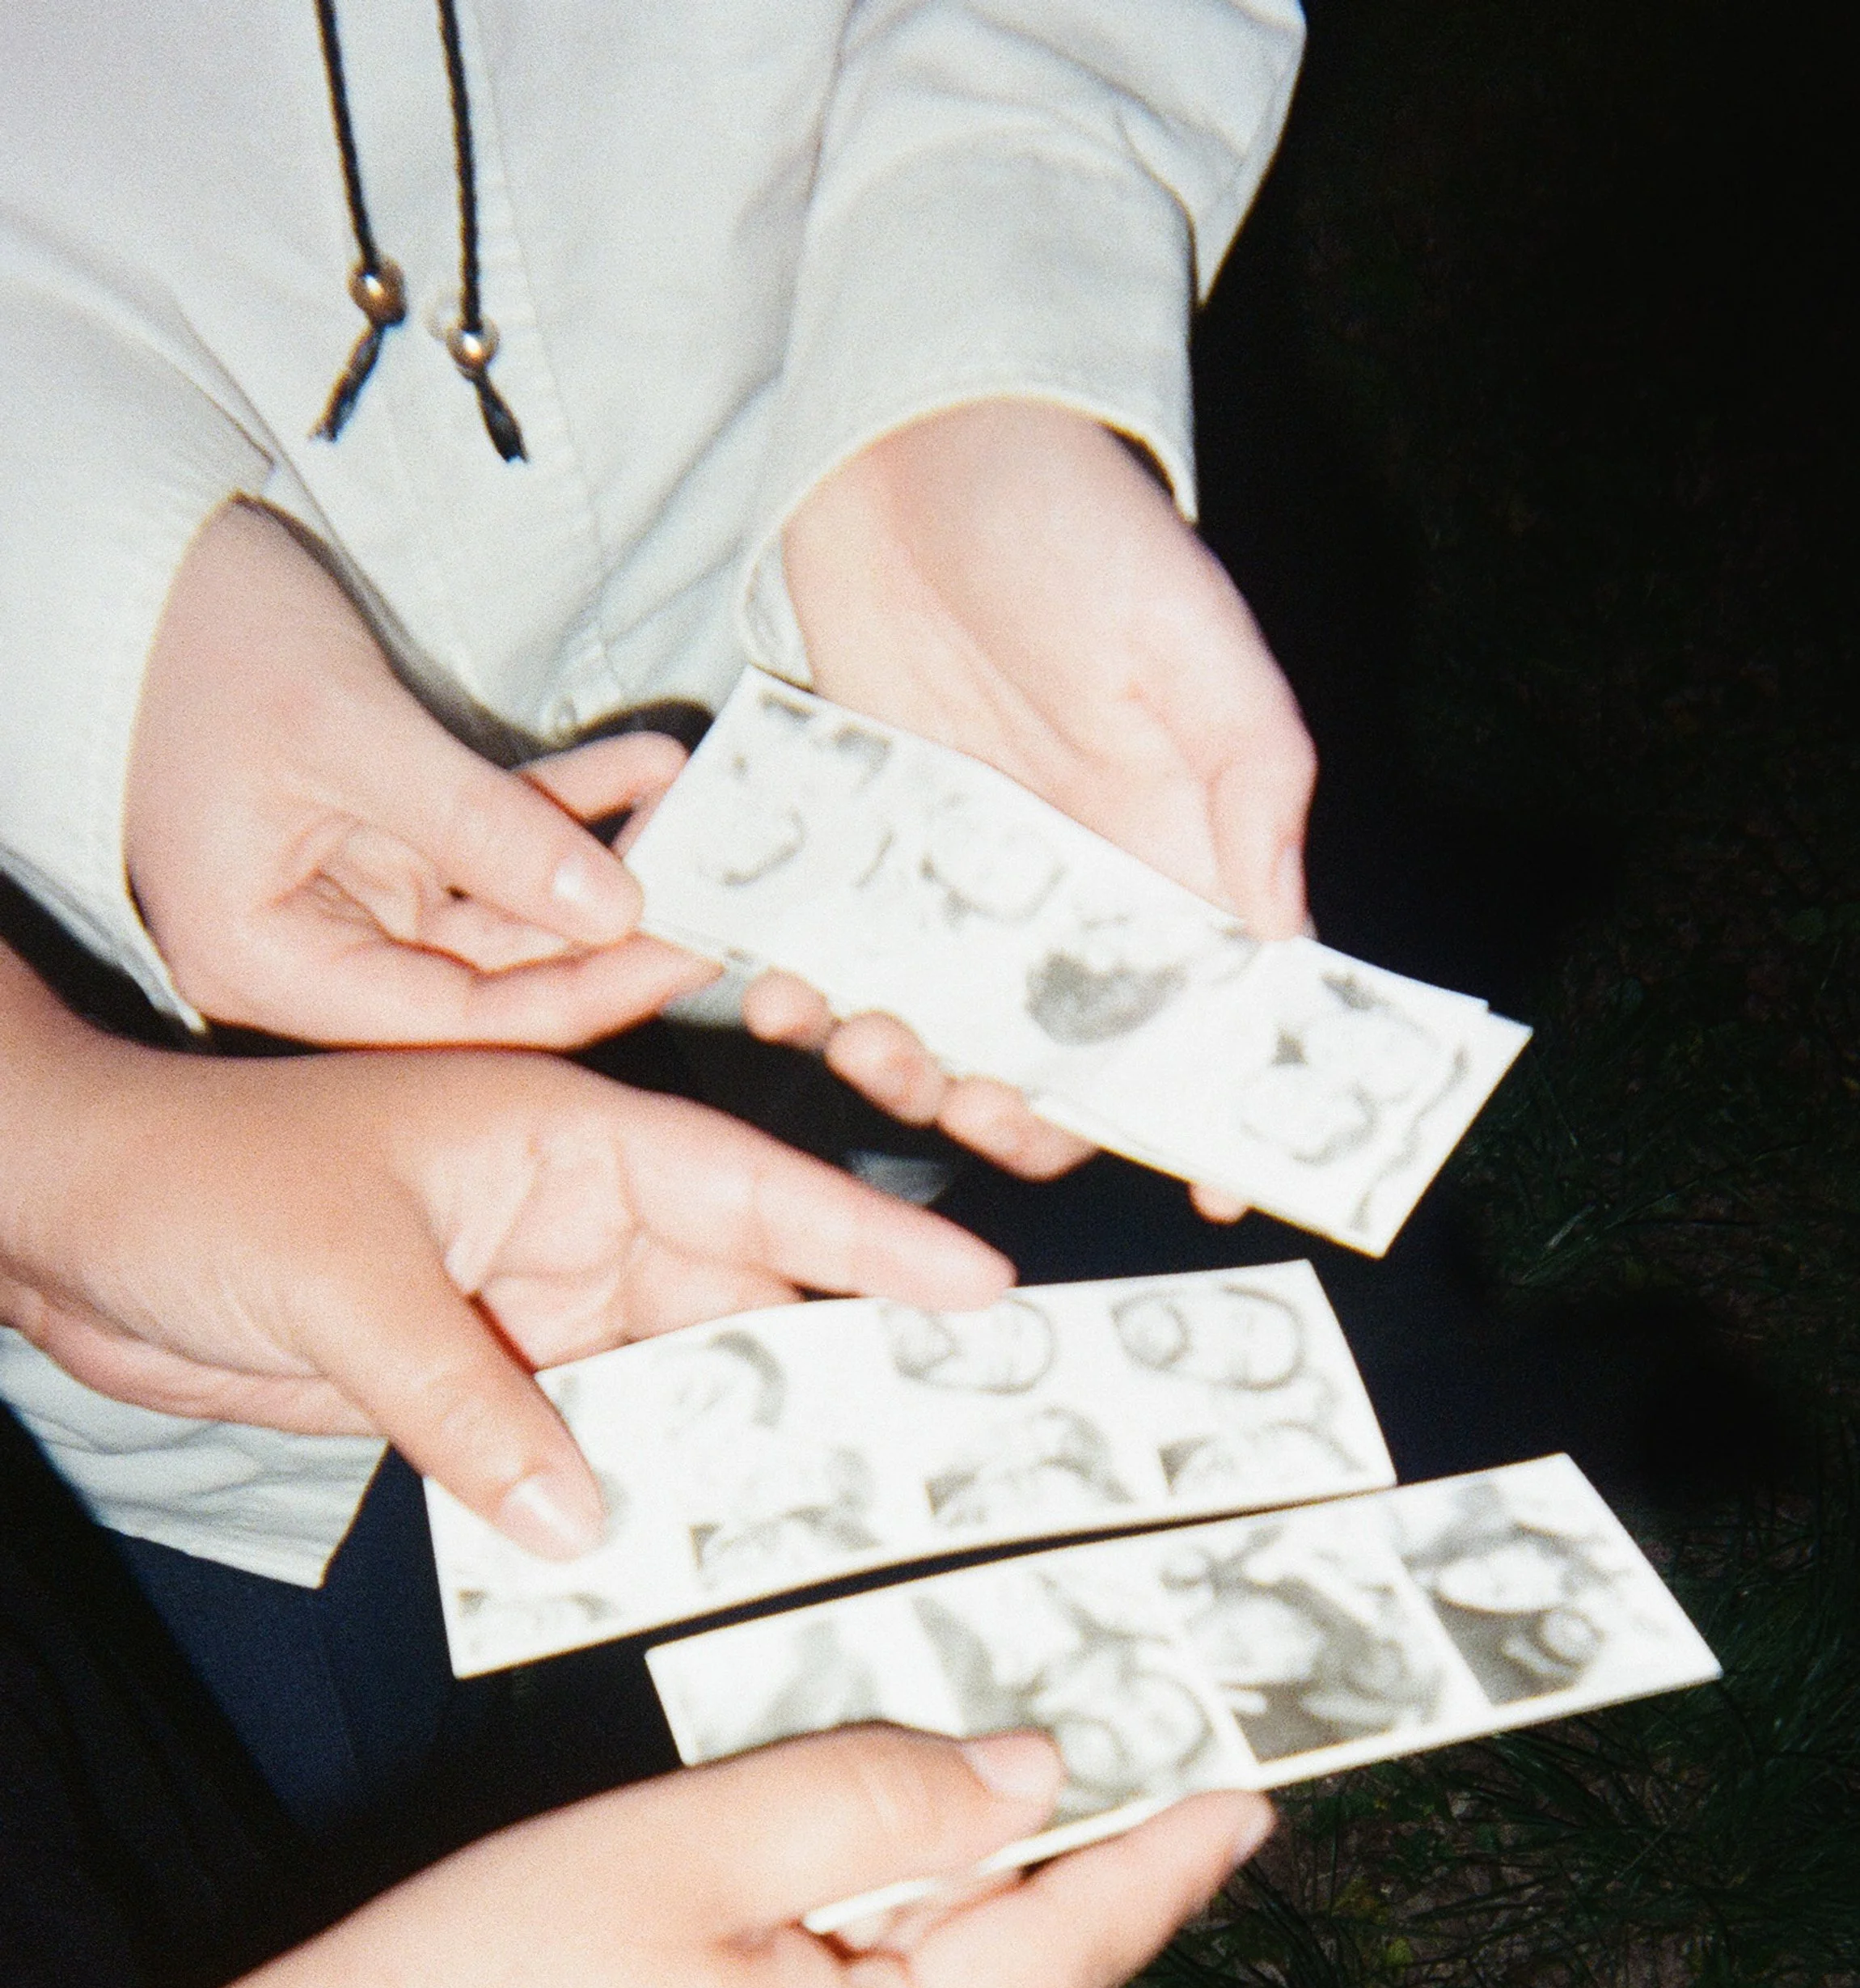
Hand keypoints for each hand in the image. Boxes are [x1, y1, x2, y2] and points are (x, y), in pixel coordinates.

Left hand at [0, 943, 1009, 1557]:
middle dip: (833, 1364)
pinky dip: (631, 1494)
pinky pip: (585, 1443)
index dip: (867, 1238)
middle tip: (943, 1443)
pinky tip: (683, 1551)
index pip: (746, 1187)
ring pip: (672, 1380)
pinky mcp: (480, 1380)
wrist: (72, 1224)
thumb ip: (469, 1406)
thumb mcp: (346, 1283)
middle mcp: (565, 1219)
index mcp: (560, 1138)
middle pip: (736, 1297)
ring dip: (736, 1446)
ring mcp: (527, 1304)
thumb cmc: (198, 1184)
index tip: (977, 1285)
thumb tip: (581, 1520)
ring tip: (842, 1516)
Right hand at [125, 502, 717, 1043]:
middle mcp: (311, 950)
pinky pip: (491, 837)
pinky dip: (562, 803)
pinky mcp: (381, 838)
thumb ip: (483, 828)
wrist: (134, 546)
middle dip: (608, 922)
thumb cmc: (199, 637)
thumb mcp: (352, 735)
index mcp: (269, 964)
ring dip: (601, 855)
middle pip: (492, 973)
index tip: (688, 954)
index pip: (455, 1022)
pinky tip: (648, 765)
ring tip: (700, 812)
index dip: (581, 996)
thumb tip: (616, 907)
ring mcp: (349, 894)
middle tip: (723, 888)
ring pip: (506, 904)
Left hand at [770, 400, 1316, 1215]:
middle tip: (964, 1096)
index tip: (1198, 1182)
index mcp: (1170, 860)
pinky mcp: (862, 844)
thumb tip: (1284, 957)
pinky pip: (836, 953)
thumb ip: (1251, 805)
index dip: (1200, 1106)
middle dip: (1014, 1110)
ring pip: (936, 1029)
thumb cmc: (1080, 533)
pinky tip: (780, 986)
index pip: (1196, 1021)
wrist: (916, 437)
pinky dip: (806, 991)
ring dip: (899, 1067)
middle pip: (1053, 1058)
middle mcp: (1065, 890)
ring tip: (858, 1035)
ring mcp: (956, 876)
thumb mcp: (1199, 659)